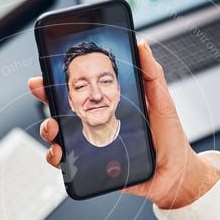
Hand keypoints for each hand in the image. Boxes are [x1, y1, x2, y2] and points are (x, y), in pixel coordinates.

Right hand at [30, 40, 219, 208]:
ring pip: (58, 138)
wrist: (176, 173)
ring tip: (54, 128)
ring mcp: (92, 146)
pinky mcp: (93, 168)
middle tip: (43, 94)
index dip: (57, 83)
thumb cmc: (170, 138)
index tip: (44, 75)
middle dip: (45, 101)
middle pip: (60, 111)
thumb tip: (141, 45)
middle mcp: (96, 125)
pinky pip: (67, 165)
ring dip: (48, 130)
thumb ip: (151, 73)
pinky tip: (61, 154)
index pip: (77, 91)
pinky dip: (57, 159)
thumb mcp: (161, 100)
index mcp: (108, 106)